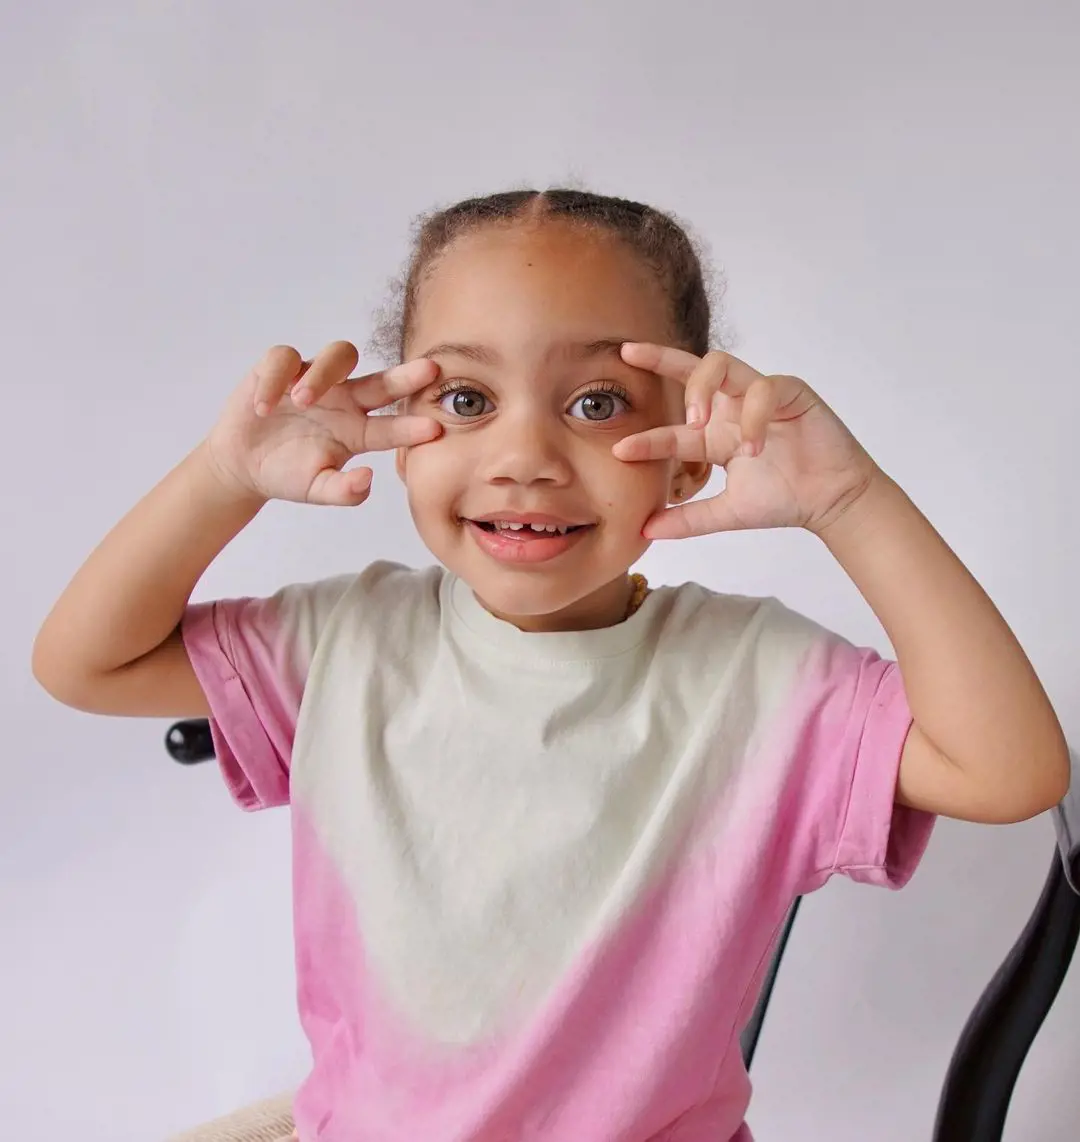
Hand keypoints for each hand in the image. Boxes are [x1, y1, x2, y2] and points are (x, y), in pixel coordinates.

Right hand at [204, 341, 441, 504]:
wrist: (244, 465)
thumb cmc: (288, 474)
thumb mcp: (317, 489)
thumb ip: (344, 491)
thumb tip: (367, 478)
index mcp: (359, 430)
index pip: (391, 426)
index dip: (411, 427)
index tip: (435, 429)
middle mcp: (345, 399)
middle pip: (380, 381)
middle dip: (405, 376)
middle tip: (430, 370)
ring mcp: (315, 379)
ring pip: (337, 357)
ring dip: (323, 375)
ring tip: (302, 401)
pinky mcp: (280, 368)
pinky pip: (284, 359)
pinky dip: (276, 379)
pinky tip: (264, 407)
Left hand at [613, 344, 881, 538]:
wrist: (832, 502)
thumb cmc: (785, 500)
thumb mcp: (727, 513)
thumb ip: (688, 521)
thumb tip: (644, 531)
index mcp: (715, 435)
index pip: (673, 429)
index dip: (647, 439)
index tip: (620, 450)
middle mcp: (732, 408)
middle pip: (691, 370)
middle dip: (659, 358)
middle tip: (629, 353)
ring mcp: (760, 396)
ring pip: (722, 364)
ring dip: (701, 388)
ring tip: (695, 422)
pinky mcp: (790, 392)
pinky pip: (764, 388)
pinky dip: (753, 416)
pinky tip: (752, 448)